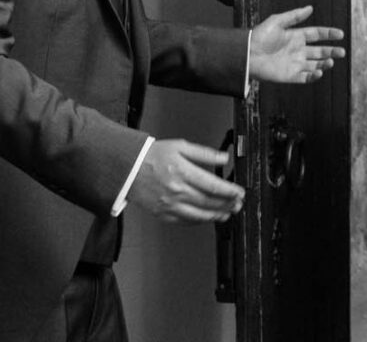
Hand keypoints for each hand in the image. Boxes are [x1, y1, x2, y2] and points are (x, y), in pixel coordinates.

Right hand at [127, 139, 243, 223]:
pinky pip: (185, 221)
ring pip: (199, 215)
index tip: (239, 192)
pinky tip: (207, 217)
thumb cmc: (152, 156)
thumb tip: (223, 157)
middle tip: (238, 204)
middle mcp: (177, 191)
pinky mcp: (163, 214)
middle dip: (227, 204)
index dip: (229, 191)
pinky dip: (199, 221)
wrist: (127, 168)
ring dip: (216, 215)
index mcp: (182, 172)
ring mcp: (169, 205)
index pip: (212, 186)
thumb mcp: (180, 146)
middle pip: (208, 202)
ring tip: (227, 213)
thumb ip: (204, 153)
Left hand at [249, 5, 345, 84]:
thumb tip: (310, 8)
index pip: (317, 34)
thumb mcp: (277, 21)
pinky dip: (314, 76)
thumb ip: (294, 16)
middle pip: (320, 51)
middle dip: (332, 51)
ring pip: (315, 64)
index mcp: (296, 36)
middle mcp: (298, 50)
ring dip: (325, 63)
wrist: (247, 54)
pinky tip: (319, 72)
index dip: (329, 34)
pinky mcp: (290, 76)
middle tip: (342, 52)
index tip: (340, 34)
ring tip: (331, 61)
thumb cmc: (259, 36)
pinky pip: (305, 77)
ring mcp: (295, 63)